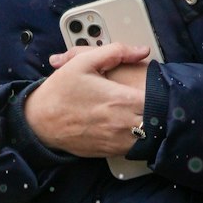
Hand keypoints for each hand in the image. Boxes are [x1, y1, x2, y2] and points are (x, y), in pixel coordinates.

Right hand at [22, 40, 149, 157]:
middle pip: (156, 120)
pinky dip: (137, 138)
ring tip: (148, 115)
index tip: (161, 88)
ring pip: (148, 137)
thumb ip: (115, 51)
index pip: (158, 100)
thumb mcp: (83, 62)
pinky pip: (134, 148)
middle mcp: (122, 123)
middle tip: (159, 101)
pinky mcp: (110, 151)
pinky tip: (133, 127)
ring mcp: (117, 141)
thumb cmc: (60, 92)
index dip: (163, 94)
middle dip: (159, 110)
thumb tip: (142, 50)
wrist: (40, 122)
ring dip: (150, 126)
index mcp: (120, 99)